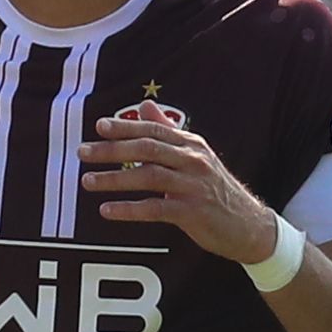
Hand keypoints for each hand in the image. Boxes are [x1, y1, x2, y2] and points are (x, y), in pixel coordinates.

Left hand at [79, 101, 275, 260]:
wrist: (248, 225)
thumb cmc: (214, 189)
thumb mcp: (195, 156)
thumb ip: (168, 131)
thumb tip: (144, 106)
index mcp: (191, 144)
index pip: (154, 130)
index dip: (125, 127)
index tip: (99, 126)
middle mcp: (193, 160)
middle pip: (147, 148)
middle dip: (112, 150)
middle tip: (83, 152)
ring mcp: (193, 186)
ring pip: (148, 176)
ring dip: (115, 179)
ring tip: (88, 182)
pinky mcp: (192, 212)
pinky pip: (154, 208)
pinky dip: (129, 209)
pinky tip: (107, 210)